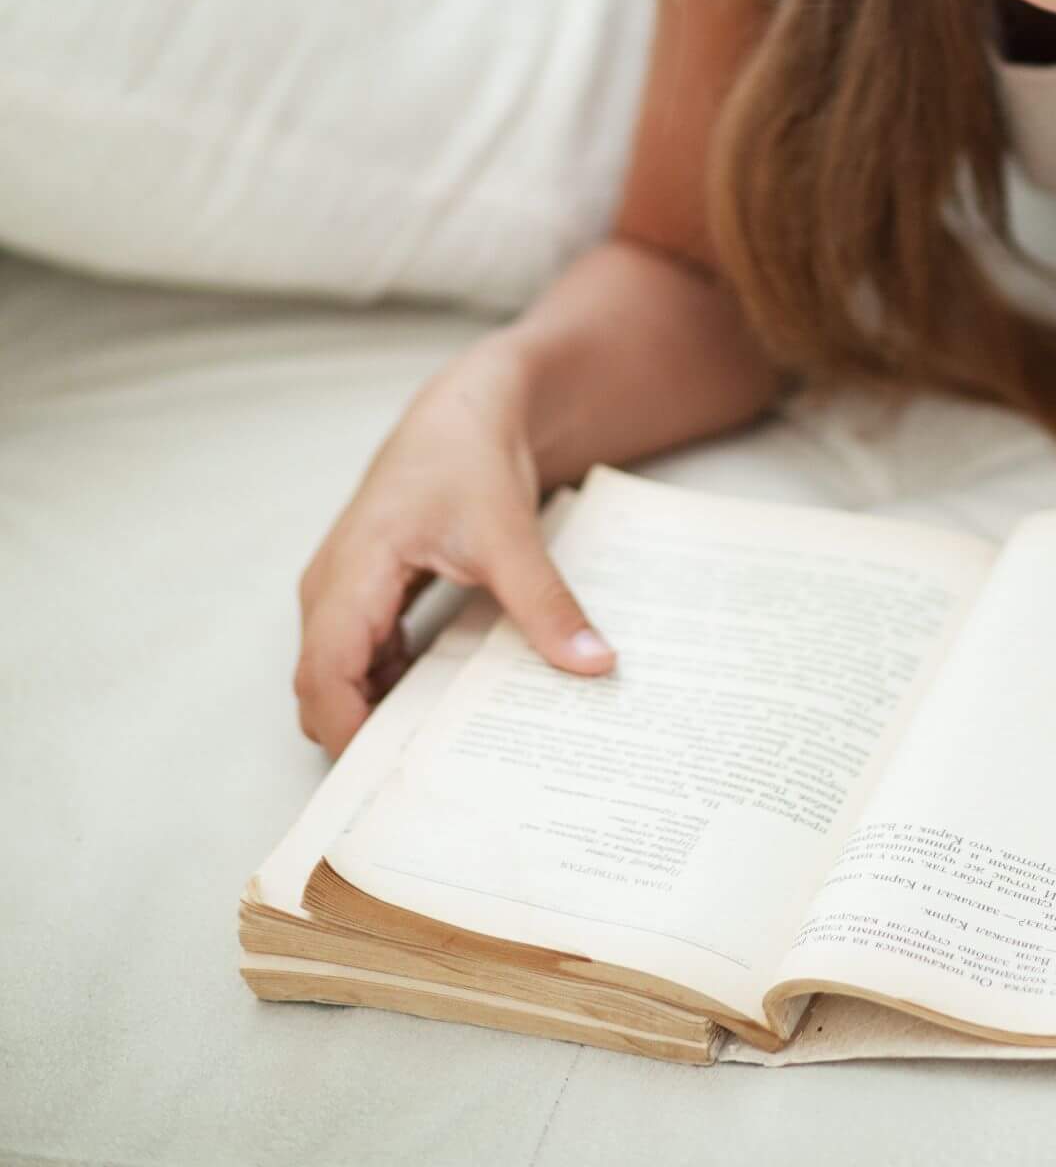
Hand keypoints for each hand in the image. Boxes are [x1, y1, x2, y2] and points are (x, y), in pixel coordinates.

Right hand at [293, 337, 614, 755]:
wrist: (466, 407)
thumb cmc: (470, 459)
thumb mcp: (510, 536)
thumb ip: (546, 604)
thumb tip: (594, 664)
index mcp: (349, 575)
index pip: (324, 679)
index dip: (348, 735)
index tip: (395, 783)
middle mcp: (330, 590)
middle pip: (323, 691)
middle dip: (361, 739)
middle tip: (425, 787)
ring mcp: (342, 592)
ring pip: (339, 679)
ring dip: (376, 715)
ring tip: (436, 759)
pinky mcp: (364, 593)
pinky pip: (360, 659)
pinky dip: (387, 687)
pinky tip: (438, 705)